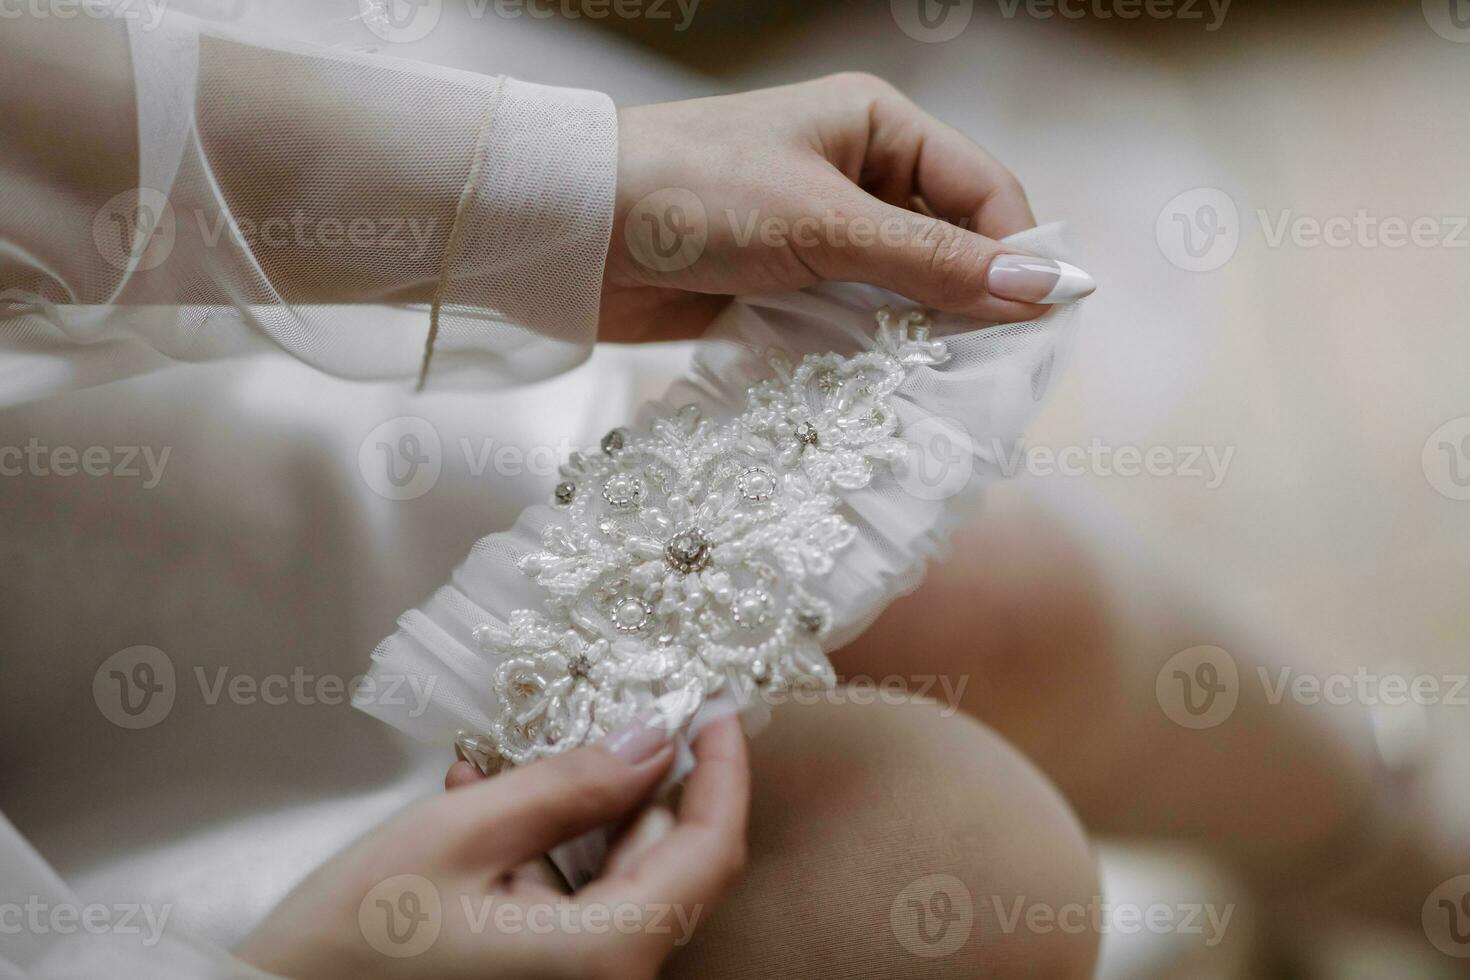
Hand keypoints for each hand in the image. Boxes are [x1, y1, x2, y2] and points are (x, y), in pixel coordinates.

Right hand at [235, 717, 748, 979]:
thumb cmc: (351, 945)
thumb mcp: (463, 834)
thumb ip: (571, 783)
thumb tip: (654, 739)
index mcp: (607, 955)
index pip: (711, 849)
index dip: (722, 769)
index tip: (714, 709)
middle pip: (666, 862)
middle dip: (633, 783)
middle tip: (598, 716)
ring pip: (618, 879)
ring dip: (575, 816)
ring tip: (499, 773)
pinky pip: (575, 908)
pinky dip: (545, 856)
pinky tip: (482, 816)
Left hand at [601, 72, 1093, 342]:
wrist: (571, 233)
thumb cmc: (694, 196)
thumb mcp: (826, 224)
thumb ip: (934, 261)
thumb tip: (1047, 288)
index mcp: (875, 127)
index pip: (981, 191)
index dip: (1018, 254)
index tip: (1044, 325)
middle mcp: (853, 176)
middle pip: (946, 245)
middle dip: (969, 304)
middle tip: (995, 373)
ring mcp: (816, 235)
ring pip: (899, 293)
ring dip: (916, 337)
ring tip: (944, 391)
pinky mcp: (781, 287)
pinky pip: (847, 324)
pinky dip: (866, 355)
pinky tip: (882, 392)